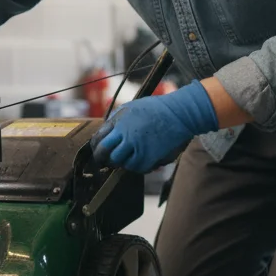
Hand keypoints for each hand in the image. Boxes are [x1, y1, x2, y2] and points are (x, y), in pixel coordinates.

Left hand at [90, 80, 219, 172]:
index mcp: (118, 121)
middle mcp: (124, 134)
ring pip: (119, 163)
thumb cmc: (156, 109)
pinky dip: (137, 166)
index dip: (96, 148)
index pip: (98, 140)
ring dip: (122, 162)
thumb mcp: (130, 108)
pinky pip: (136, 168)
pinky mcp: (148, 157)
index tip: (99, 152)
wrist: (179, 113)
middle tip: (106, 162)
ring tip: (129, 157)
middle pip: (105, 154)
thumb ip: (116, 121)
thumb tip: (105, 134)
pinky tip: (142, 159)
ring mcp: (136, 147)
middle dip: (104, 159)